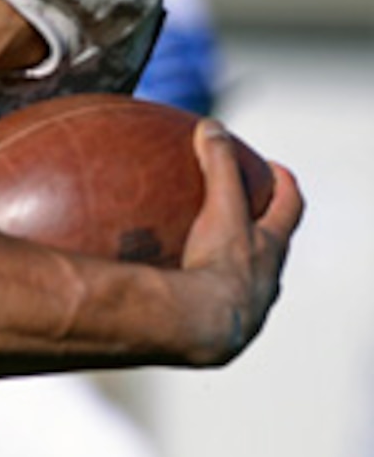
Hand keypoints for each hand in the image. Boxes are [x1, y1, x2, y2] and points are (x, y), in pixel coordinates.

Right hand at [180, 120, 302, 364]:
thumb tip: (211, 126)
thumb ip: (218, 166)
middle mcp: (265, 280)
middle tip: (243, 210)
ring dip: (232, 266)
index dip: (285, 186)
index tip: (275, 170)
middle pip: (273, 245)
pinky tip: (167, 290)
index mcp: (270, 250)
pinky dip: (195, 293)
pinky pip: (206, 303)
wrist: (203, 329)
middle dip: (262, 227)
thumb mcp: (222, 209)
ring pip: (246, 280)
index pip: (290, 208)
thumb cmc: (219, 268)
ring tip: (204, 254)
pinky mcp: (216, 330)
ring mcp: (244, 308)